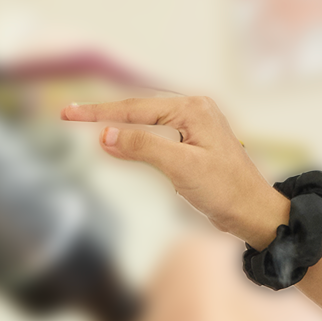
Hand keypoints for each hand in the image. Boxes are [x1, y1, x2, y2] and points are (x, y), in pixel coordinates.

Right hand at [62, 96, 289, 247]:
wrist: (253, 212)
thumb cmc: (225, 189)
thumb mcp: (180, 167)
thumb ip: (143, 147)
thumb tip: (105, 134)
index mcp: (193, 109)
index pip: (135, 108)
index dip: (99, 112)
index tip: (68, 113)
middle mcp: (195, 111)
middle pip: (139, 109)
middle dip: (104, 112)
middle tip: (68, 113)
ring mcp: (195, 127)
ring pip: (147, 122)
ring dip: (117, 123)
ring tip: (84, 120)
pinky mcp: (194, 144)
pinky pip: (156, 134)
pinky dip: (134, 136)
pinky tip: (118, 139)